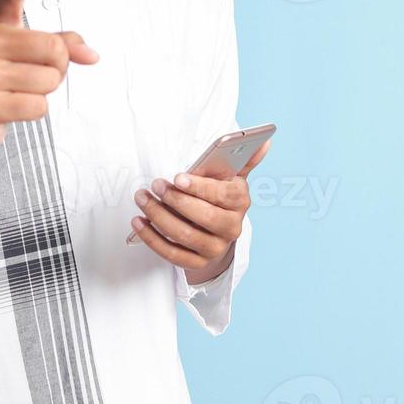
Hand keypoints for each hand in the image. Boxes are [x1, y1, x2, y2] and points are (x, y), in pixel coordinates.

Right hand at [0, 0, 99, 171]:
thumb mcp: (19, 53)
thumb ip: (58, 45)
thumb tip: (93, 55)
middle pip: (55, 50)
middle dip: (57, 68)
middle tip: (32, 74)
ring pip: (50, 81)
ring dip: (44, 92)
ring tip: (19, 91)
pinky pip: (39, 106)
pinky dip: (34, 111)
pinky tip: (12, 107)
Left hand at [129, 137, 270, 282]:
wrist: (216, 231)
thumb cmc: (219, 196)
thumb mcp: (231, 177)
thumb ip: (243, 159)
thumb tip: (265, 140)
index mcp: (240, 202)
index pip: (224, 195)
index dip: (200, 187)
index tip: (177, 177)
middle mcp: (232, 228)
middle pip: (204, 217)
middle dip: (176, 200)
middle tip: (155, 185)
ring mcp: (215, 248)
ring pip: (185, 235)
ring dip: (158, 216)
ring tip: (142, 198)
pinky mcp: (197, 262)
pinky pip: (172, 254)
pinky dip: (152, 238)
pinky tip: (138, 221)